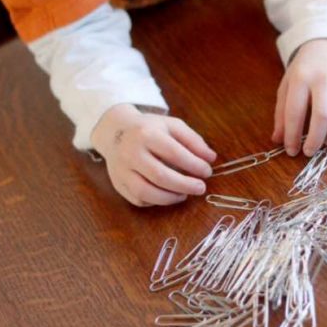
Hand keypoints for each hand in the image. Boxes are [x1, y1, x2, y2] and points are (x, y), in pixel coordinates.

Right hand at [91, 104, 216, 206]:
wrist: (115, 131)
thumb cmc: (149, 129)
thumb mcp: (172, 126)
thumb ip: (193, 140)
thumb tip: (211, 158)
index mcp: (146, 134)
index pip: (174, 153)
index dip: (194, 165)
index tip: (207, 171)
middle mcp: (131, 153)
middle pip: (160, 176)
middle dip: (185, 185)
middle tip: (201, 188)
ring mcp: (121, 170)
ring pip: (146, 192)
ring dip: (170, 198)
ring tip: (185, 194)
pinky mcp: (118, 184)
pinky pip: (138, 200)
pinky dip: (156, 201)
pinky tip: (167, 195)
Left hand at [272, 39, 326, 156]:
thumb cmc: (304, 68)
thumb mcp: (287, 85)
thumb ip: (281, 112)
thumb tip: (277, 139)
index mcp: (300, 78)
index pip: (295, 111)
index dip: (292, 135)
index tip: (291, 151)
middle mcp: (323, 78)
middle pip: (322, 115)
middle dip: (315, 139)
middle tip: (309, 152)